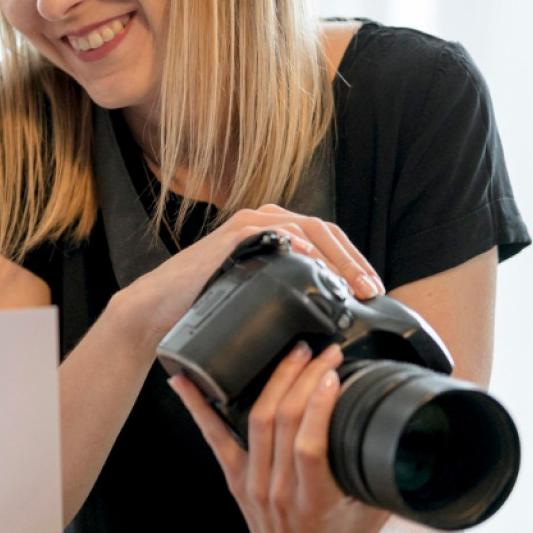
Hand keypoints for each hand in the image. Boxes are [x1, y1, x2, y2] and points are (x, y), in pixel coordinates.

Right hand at [116, 204, 382, 344]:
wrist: (158, 310)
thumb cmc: (207, 308)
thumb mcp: (258, 296)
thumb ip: (286, 291)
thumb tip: (333, 312)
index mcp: (273, 231)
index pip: (328, 239)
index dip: (356, 262)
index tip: (374, 293)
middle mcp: (263, 221)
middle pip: (325, 231)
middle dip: (353, 260)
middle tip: (370, 291)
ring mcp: (248, 225)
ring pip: (308, 229)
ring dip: (336, 257)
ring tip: (352, 286)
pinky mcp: (232, 236)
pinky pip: (276, 234)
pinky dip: (300, 247)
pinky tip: (315, 267)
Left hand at [170, 343, 388, 532]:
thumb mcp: (377, 512)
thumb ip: (391, 475)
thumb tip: (418, 434)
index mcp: (315, 500)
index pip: (310, 445)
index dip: (318, 406)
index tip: (332, 374)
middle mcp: (278, 489)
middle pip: (282, 422)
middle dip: (301, 379)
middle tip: (319, 350)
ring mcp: (253, 482)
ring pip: (256, 421)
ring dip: (273, 381)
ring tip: (292, 352)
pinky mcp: (235, 477)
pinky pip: (213, 435)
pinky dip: (197, 405)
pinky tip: (183, 379)